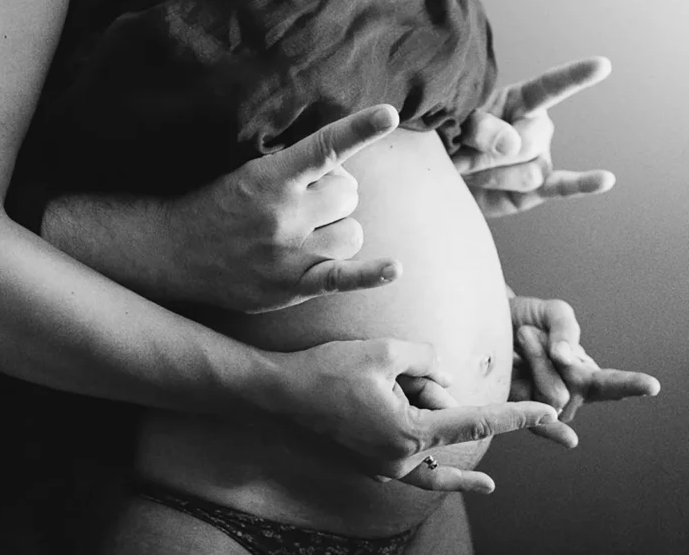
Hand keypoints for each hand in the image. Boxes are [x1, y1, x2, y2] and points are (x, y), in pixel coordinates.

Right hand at [169, 104, 402, 311]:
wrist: (173, 251)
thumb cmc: (217, 202)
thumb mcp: (249, 171)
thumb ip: (293, 166)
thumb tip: (342, 161)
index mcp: (271, 177)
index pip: (324, 147)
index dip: (359, 128)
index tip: (389, 114)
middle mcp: (284, 215)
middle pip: (348, 194)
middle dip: (334, 193)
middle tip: (305, 200)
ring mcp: (289, 254)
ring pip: (352, 232)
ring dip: (339, 228)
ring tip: (308, 232)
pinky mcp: (290, 287)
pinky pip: (342, 278)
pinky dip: (370, 274)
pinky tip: (394, 268)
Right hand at [280, 337, 559, 492]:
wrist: (283, 392)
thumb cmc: (330, 368)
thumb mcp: (385, 350)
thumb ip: (427, 360)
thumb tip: (449, 378)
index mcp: (410, 433)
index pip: (476, 423)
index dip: (516, 416)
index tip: (550, 414)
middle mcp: (402, 459)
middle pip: (444, 420)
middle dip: (426, 387)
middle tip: (384, 369)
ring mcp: (388, 466)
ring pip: (429, 437)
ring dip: (417, 406)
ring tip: (381, 388)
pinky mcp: (376, 464)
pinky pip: (421, 469)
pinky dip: (448, 472)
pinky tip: (480, 484)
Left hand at [454, 57, 615, 216]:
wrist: (443, 173)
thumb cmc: (450, 138)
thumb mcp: (457, 123)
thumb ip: (481, 129)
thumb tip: (514, 145)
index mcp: (520, 100)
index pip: (550, 87)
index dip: (575, 76)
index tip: (603, 65)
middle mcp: (536, 127)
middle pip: (526, 143)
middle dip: (487, 154)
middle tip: (458, 155)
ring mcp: (540, 157)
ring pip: (529, 172)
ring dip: (493, 176)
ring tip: (468, 171)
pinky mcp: (538, 187)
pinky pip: (563, 186)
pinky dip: (583, 184)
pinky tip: (605, 179)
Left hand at [509, 295, 658, 445]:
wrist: (485, 322)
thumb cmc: (526, 318)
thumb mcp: (553, 312)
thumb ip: (566, 329)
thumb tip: (567, 357)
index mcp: (584, 372)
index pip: (612, 383)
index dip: (632, 384)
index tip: (651, 385)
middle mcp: (570, 394)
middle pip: (574, 383)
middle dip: (549, 353)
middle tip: (528, 332)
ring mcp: (545, 404)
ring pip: (551, 393)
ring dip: (532, 358)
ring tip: (518, 345)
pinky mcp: (519, 410)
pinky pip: (538, 421)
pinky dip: (554, 430)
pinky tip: (570, 439)